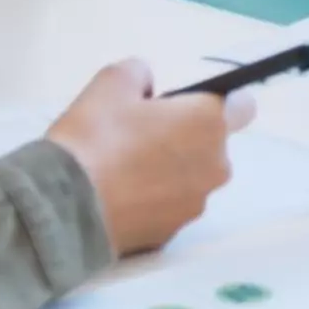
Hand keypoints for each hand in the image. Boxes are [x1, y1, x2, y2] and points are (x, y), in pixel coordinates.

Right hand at [41, 59, 255, 256]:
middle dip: (185, 138)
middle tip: (140, 134)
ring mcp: (195, 205)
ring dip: (169, 172)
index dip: (218, 102)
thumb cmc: (96, 136)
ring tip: (123, 169)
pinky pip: (168, 207)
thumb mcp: (111, 82)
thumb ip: (140, 74)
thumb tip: (148, 87)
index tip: (186, 104)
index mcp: (209, 123)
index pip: (242, 106)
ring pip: (190, 178)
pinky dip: (152, 201)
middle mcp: (214, 166)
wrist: (66, 206)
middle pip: (211, 145)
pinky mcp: (172, 234)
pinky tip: (118, 197)